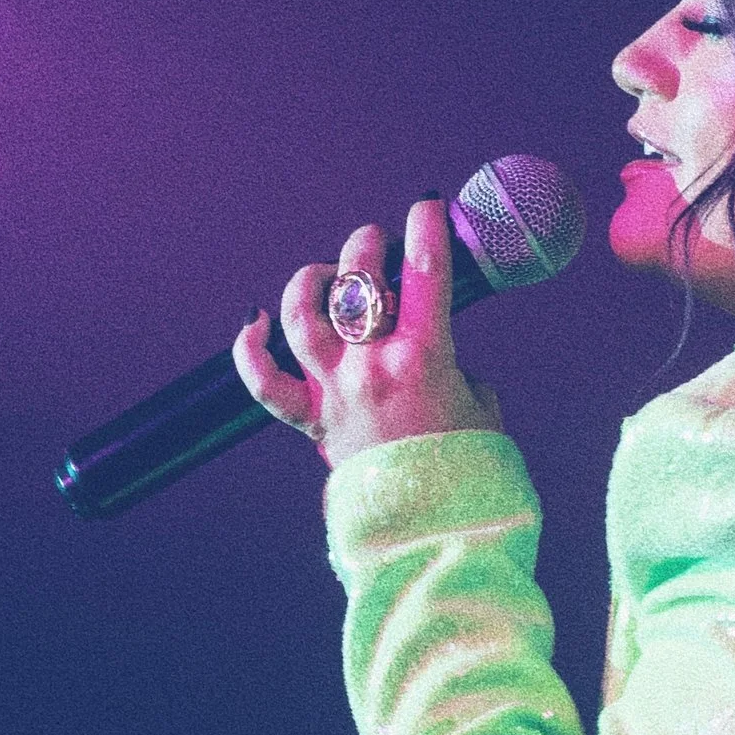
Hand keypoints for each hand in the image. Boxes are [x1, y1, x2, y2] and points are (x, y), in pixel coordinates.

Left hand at [231, 197, 503, 467]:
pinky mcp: (314, 421)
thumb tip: (444, 361)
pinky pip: (264, 383)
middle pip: (357, 282)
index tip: (427, 206)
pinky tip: (254, 324)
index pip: (425, 273)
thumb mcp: (482, 407)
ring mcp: (337, 392)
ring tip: (327, 273)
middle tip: (378, 242)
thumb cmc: (464, 471)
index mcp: (424, 360)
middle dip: (367, 247)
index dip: (426, 228)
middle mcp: (372, 368)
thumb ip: (458, 371)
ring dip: (312, 282)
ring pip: (303, 316)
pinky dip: (251, 350)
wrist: (430, 529)